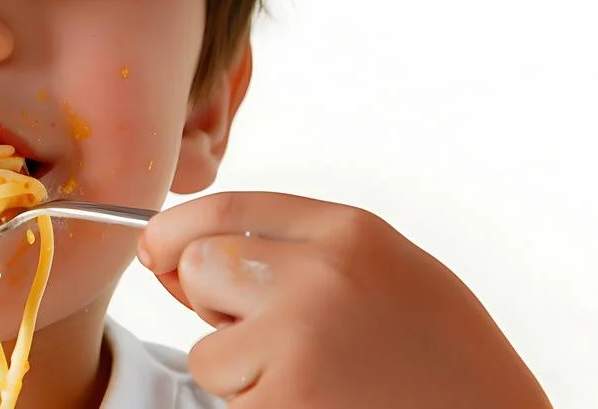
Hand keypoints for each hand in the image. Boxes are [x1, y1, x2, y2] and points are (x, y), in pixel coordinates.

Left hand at [138, 192, 549, 407]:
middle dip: (210, 304)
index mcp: (350, 232)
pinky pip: (227, 394)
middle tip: (265, 336)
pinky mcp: (286, 395)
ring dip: (237, 368)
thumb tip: (173, 257)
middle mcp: (322, 271)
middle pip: (200, 263)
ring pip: (207, 344)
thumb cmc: (440, 364)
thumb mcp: (389, 278)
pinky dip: (255, 405)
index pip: (227, 209)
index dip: (178, 231)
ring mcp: (301, 334)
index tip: (157, 251)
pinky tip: (315, 403)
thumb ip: (296, 255)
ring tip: (310, 379)